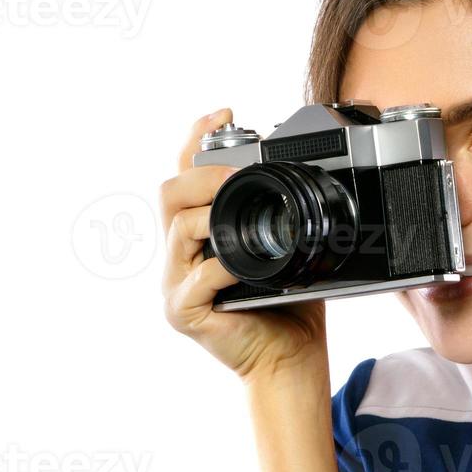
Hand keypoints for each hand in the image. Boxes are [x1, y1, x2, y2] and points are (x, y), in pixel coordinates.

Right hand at [160, 108, 327, 383]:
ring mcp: (177, 283)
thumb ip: (280, 213)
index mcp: (201, 234)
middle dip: (203, 174)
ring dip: (212, 214)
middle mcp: (181, 254)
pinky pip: (198, 276)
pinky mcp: (183, 311)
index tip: (224, 112)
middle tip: (237, 174)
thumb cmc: (291, 306)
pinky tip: (243, 266)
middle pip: (170, 192)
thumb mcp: (289, 246)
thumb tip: (301, 167)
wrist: (290, 359)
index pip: (186, 175)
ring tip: (242, 213)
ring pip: (178, 227)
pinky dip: (222, 266)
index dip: (197, 138)